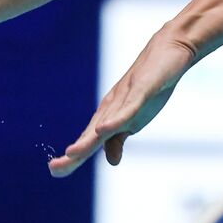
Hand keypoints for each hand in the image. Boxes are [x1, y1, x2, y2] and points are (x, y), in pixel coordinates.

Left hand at [48, 36, 194, 176]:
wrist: (170, 51)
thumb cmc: (150, 85)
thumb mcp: (136, 118)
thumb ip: (120, 137)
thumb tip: (111, 161)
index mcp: (109, 116)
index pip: (88, 140)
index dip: (73, 157)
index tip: (54, 171)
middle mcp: (112, 108)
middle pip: (90, 135)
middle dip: (74, 153)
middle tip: (53, 169)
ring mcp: (126, 99)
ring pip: (105, 123)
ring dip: (88, 140)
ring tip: (71, 154)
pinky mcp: (142, 90)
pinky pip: (127, 108)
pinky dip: (115, 120)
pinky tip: (103, 130)